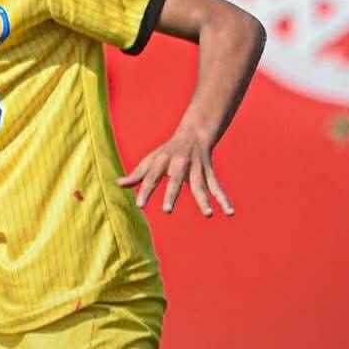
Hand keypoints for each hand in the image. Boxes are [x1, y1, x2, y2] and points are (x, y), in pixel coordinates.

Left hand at [117, 129, 233, 216]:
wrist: (193, 135)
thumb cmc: (167, 152)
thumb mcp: (150, 160)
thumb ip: (136, 175)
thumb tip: (118, 184)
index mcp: (162, 161)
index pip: (151, 177)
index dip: (145, 190)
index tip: (140, 206)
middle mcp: (180, 164)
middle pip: (176, 180)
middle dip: (172, 194)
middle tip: (168, 211)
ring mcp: (196, 168)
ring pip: (200, 185)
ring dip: (204, 199)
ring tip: (208, 214)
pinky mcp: (208, 173)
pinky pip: (217, 187)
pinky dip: (224, 199)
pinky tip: (229, 212)